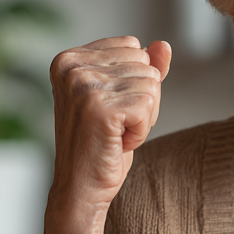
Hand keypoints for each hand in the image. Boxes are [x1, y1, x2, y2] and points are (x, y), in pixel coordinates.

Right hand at [44, 37, 171, 233]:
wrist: (81, 187)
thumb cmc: (102, 144)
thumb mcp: (122, 98)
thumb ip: (142, 69)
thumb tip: (163, 45)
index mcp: (69, 58)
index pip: (133, 47)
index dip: (132, 82)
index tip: (108, 108)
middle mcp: (72, 67)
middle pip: (144, 65)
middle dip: (140, 99)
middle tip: (113, 124)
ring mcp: (84, 86)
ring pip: (151, 85)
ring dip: (142, 117)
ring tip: (115, 133)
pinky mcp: (101, 108)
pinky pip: (150, 105)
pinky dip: (141, 130)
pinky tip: (118, 142)